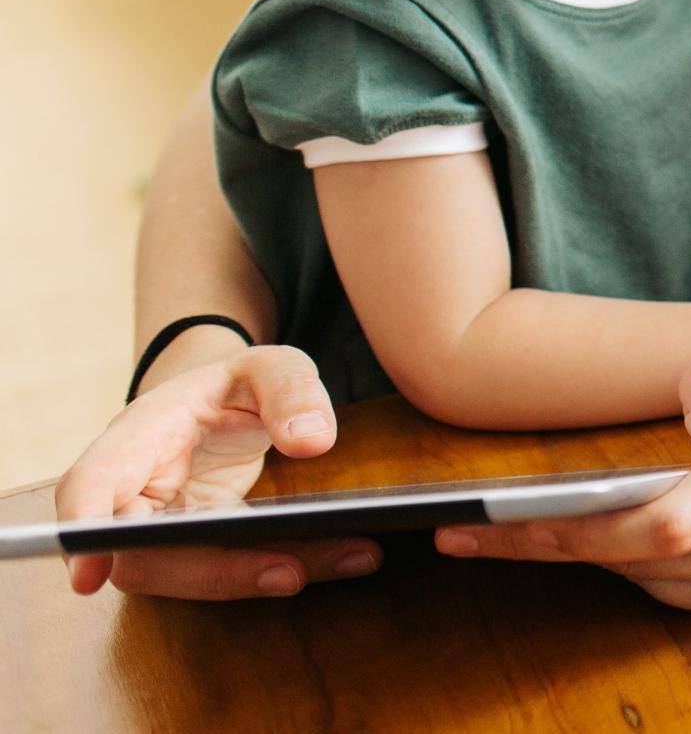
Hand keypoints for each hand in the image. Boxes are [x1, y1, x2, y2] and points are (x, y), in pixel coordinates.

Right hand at [52, 345, 382, 599]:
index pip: (90, 485)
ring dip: (262, 577)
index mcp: (138, 436)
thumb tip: (314, 441)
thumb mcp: (270, 364)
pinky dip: (288, 566)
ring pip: (189, 573)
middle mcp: (135, 492)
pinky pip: (229, 571)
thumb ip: (292, 390)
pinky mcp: (195, 552)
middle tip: (292, 572)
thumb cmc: (235, 384)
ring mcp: (161, 529)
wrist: (226, 407)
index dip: (85, 531)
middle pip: (142, 553)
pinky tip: (352, 555)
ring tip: (353, 556)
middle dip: (214, 571)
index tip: (90, 575)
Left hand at [437, 350, 690, 609]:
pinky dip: (619, 564)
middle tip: (464, 534)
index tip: (508, 523)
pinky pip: (664, 587)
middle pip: (633, 556)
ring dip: (575, 556)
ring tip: (500, 537)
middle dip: (547, 544)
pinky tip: (578, 543)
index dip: (580, 532)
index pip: (662, 525)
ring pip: (641, 575)